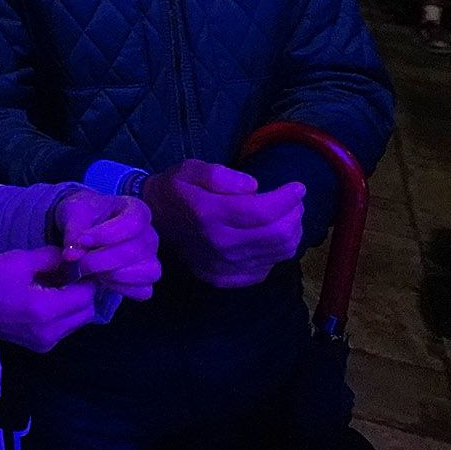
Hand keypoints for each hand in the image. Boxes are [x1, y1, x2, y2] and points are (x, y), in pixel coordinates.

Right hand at [0, 245, 103, 352]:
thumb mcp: (19, 260)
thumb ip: (51, 258)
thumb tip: (70, 257)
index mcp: (46, 309)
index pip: (86, 295)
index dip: (87, 279)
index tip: (81, 266)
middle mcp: (50, 331)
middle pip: (86, 312)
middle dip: (83, 293)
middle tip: (70, 275)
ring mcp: (44, 342)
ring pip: (76, 322)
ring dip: (74, 304)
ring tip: (55, 286)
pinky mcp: (38, 346)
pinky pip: (63, 329)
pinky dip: (63, 314)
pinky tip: (46, 299)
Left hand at [50, 189, 160, 301]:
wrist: (84, 229)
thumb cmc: (83, 214)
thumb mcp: (73, 212)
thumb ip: (73, 230)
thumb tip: (72, 255)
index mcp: (136, 210)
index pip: (133, 223)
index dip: (107, 234)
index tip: (83, 240)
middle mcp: (149, 234)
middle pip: (137, 251)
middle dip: (103, 260)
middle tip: (79, 262)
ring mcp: (151, 258)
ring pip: (148, 272)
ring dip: (116, 276)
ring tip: (93, 271)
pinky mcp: (146, 278)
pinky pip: (143, 291)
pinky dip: (122, 289)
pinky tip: (102, 280)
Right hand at [141, 159, 304, 287]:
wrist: (152, 226)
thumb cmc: (175, 192)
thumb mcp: (189, 170)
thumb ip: (220, 175)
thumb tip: (253, 186)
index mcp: (209, 214)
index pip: (262, 211)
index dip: (288, 198)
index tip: (298, 187)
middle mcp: (219, 244)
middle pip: (277, 234)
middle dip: (295, 214)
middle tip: (295, 200)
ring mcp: (225, 266)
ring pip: (279, 252)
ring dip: (292, 231)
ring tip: (288, 215)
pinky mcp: (229, 279)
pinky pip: (269, 266)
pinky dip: (279, 249)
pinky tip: (271, 234)